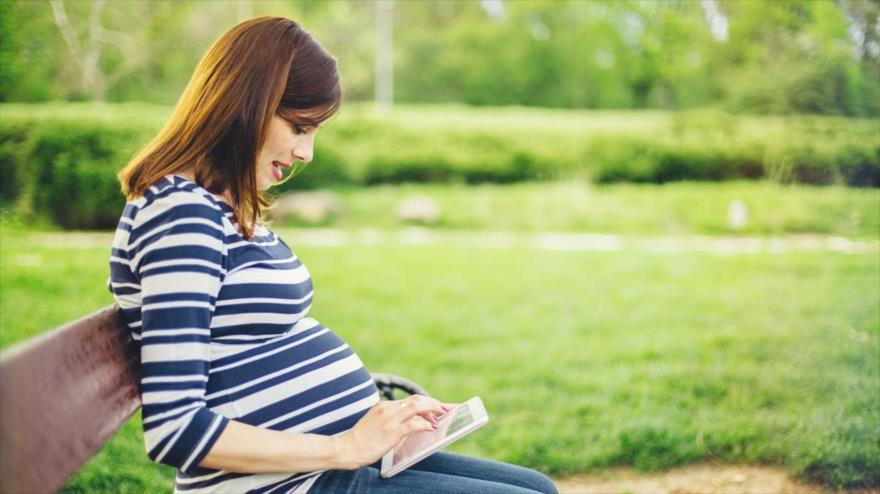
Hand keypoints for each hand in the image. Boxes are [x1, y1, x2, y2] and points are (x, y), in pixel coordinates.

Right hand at [335, 394, 456, 468]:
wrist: (346, 448)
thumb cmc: (361, 441)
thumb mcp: (376, 424)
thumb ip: (392, 421)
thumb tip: (412, 424)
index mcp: (384, 406)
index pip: (410, 400)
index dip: (427, 402)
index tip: (438, 405)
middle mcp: (388, 408)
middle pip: (416, 400)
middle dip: (434, 403)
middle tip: (446, 409)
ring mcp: (389, 419)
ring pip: (417, 407)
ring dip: (432, 410)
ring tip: (442, 415)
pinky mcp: (391, 431)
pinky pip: (413, 424)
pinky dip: (424, 424)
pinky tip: (430, 428)